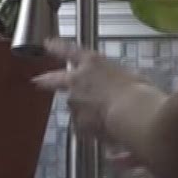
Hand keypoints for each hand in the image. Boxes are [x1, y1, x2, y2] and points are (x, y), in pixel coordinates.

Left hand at [32, 38, 163, 143]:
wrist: (133, 114)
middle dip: (46, 81)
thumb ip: (116, 81)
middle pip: (55, 80)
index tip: (46, 43)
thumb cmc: (140, 91)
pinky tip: (108, 133)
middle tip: (37, 81)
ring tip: (104, 118)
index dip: (57, 47)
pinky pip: (83, 127)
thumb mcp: (131, 78)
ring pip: (75, 107)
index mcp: (93, 62)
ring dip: (84, 111)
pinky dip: (92, 130)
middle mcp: (78, 80)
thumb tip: (116, 89)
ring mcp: (75, 103)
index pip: (70, 51)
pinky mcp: (78, 124)